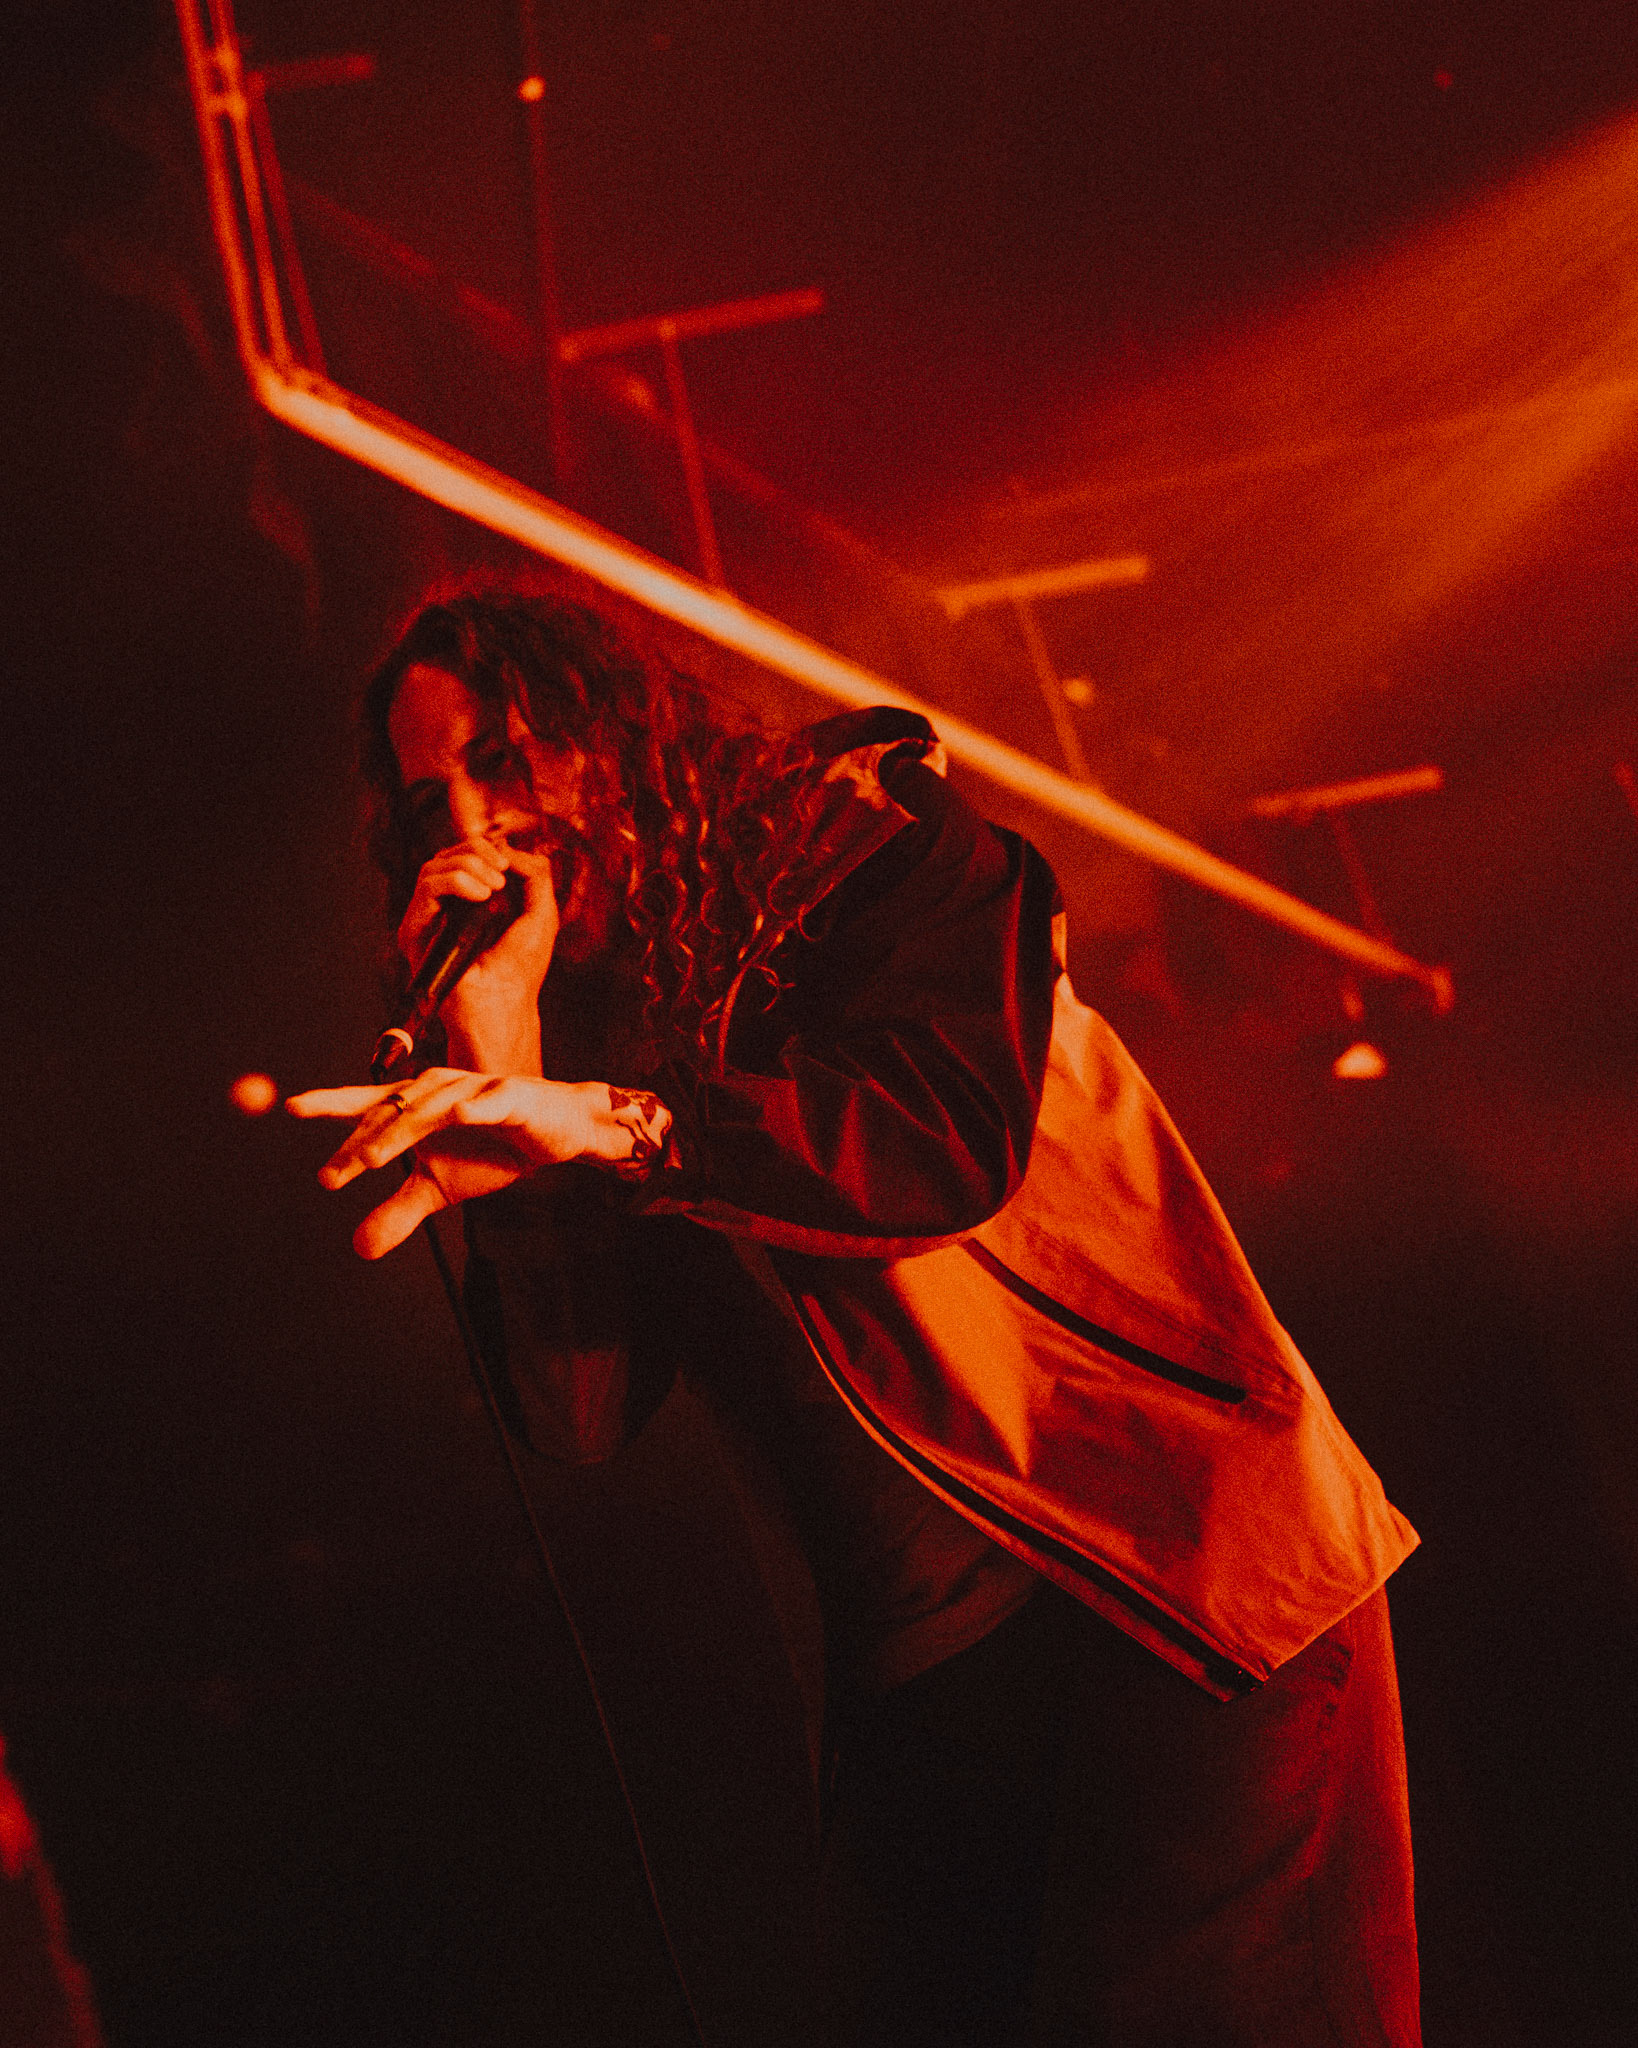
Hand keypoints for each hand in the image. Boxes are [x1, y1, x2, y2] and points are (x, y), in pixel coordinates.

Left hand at [288, 1068, 602, 1257]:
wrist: (555, 1132)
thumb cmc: (492, 1150)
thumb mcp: (439, 1188)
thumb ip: (398, 1210)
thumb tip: (357, 1248)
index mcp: (414, 1107)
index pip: (365, 1106)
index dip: (329, 1108)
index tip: (294, 1115)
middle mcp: (436, 1090)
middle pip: (390, 1111)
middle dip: (359, 1142)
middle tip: (333, 1174)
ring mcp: (473, 1089)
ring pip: (429, 1107)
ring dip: (400, 1129)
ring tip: (373, 1157)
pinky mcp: (511, 1095)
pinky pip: (489, 1100)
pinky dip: (473, 1106)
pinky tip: (458, 1116)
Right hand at [398, 838, 558, 1075]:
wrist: (502, 1003)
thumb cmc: (521, 967)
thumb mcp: (541, 914)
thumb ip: (534, 875)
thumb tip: (508, 849)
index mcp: (474, 901)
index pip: (466, 856)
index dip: (485, 849)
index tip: (507, 865)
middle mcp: (447, 907)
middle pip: (447, 854)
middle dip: (477, 852)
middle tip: (501, 874)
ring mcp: (429, 919)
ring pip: (432, 866)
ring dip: (467, 865)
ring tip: (492, 888)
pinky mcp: (414, 932)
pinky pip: (425, 888)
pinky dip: (454, 881)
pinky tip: (480, 895)